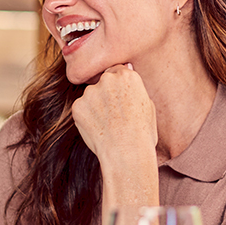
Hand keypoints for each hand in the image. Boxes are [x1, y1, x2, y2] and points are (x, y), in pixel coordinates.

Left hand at [72, 64, 157, 180]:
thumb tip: (128, 71)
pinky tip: (98, 129)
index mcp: (128, 76)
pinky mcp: (78, 106)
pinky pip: (82, 109)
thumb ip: (135, 88)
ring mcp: (90, 92)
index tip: (120, 99)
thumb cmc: (142, 133)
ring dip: (96, 106)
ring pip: (91, 96)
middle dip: (106, 94)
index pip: (118, 72)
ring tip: (108, 125)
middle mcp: (107, 79)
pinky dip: (87, 118)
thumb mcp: (148, 105)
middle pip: (103, 82)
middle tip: (114, 115)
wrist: (127, 153)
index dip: (119, 87)